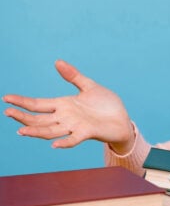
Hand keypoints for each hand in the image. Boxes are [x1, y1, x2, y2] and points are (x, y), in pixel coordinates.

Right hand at [3, 60, 133, 151]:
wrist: (122, 119)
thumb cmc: (106, 104)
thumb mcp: (89, 86)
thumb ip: (73, 76)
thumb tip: (57, 61)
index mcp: (63, 105)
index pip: (38, 104)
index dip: (22, 101)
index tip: (6, 98)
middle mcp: (65, 117)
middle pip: (39, 119)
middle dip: (23, 116)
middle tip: (7, 112)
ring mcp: (75, 126)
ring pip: (50, 130)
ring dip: (36, 131)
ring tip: (21, 130)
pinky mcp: (87, 133)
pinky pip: (73, 139)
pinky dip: (64, 142)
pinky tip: (54, 144)